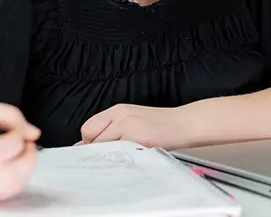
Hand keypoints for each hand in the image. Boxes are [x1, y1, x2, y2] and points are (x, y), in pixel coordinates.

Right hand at [0, 101, 41, 203]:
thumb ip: (8, 114)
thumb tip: (33, 133)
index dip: (16, 140)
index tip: (17, 132)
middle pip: (10, 175)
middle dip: (27, 156)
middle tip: (25, 143)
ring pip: (13, 186)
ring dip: (25, 167)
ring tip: (18, 152)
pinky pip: (8, 193)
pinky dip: (17, 177)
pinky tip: (10, 164)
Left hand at [78, 104, 196, 149]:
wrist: (184, 123)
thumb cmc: (161, 125)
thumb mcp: (132, 120)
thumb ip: (111, 130)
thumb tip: (86, 146)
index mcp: (117, 110)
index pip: (88, 128)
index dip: (89, 143)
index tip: (94, 153)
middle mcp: (119, 115)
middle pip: (90, 137)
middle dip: (94, 151)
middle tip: (109, 157)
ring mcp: (128, 125)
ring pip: (102, 146)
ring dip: (108, 156)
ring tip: (123, 158)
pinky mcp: (137, 138)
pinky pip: (118, 153)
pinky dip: (120, 160)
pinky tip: (131, 159)